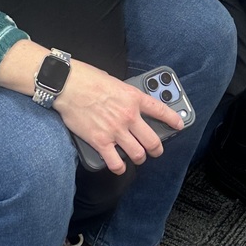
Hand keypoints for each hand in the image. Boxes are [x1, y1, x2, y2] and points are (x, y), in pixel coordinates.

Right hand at [54, 60, 183, 173]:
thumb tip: (128, 105)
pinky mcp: (100, 142)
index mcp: (133, 97)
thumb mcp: (114, 82)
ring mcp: (115, 131)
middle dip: (157, 149)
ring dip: (139, 158)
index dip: (173, 120)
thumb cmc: (87, 79)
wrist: (67, 84)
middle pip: (153, 141)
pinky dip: (119, 167)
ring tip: (137, 157)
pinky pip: (115, 163)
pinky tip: (118, 166)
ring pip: (138, 154)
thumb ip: (125, 96)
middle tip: (156, 150)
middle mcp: (128, 116)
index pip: (160, 110)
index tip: (179, 124)